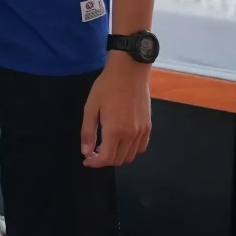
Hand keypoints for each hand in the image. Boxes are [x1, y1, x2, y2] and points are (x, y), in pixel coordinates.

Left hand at [81, 53, 152, 167]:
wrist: (129, 72)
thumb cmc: (106, 87)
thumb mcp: (90, 107)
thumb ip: (87, 132)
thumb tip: (86, 152)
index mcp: (115, 130)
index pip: (106, 159)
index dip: (95, 163)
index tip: (87, 160)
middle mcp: (131, 134)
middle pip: (118, 160)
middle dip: (104, 160)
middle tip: (93, 152)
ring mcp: (142, 131)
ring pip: (130, 156)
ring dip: (117, 156)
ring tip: (106, 146)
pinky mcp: (148, 127)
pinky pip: (141, 147)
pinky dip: (130, 150)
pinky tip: (121, 141)